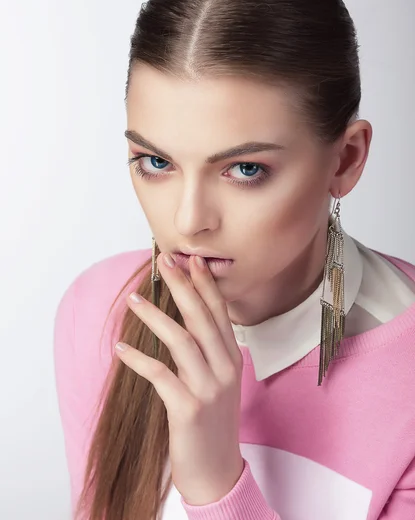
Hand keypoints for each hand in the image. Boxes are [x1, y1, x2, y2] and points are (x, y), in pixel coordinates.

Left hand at [114, 252, 244, 505]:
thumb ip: (208, 350)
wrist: (216, 470)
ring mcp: (209, 389)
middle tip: (165, 263)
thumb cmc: (212, 421)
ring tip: (133, 300)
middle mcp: (225, 369)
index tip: (191, 261)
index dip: (204, 285)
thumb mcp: (219, 381)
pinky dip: (139, 360)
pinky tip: (121, 349)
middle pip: (202, 318)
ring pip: (181, 340)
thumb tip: (187, 318)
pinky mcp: (188, 409)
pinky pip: (160, 375)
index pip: (219, 313)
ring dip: (155, 317)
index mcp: (232, 359)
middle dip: (182, 286)